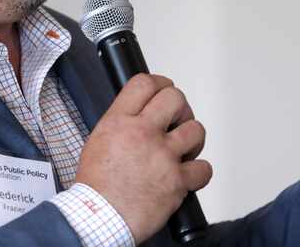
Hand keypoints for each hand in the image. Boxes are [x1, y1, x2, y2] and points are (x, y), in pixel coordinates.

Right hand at [75, 74, 212, 243]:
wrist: (99, 218)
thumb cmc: (96, 187)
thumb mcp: (98, 140)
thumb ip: (121, 123)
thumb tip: (139, 114)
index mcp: (119, 121)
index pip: (144, 83)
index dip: (159, 82)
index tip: (164, 88)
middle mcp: (142, 133)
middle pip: (175, 98)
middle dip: (179, 107)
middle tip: (176, 119)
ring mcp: (162, 156)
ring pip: (195, 129)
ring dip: (192, 137)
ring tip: (184, 147)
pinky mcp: (177, 181)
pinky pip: (204, 168)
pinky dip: (199, 171)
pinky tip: (189, 173)